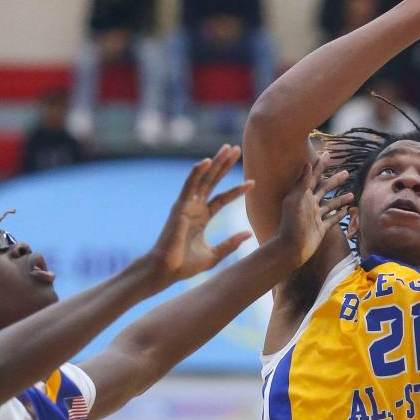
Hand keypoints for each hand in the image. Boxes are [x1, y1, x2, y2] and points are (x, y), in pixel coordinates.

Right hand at [149, 145, 253, 283]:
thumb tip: (249, 233)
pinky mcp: (179, 206)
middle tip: (236, 149)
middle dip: (225, 165)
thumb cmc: (185, 265)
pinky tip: (207, 161)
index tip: (252, 182)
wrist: (166, 270)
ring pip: (203, 179)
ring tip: (228, 149)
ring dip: (216, 163)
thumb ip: (231, 243)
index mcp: (202, 218)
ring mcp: (186, 205)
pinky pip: (189, 186)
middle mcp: (194, 208)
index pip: (222, 198)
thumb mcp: (214, 254)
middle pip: (213, 181)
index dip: (237, 190)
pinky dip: (197, 172)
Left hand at [274, 156, 352, 267]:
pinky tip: (347, 211)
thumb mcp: (295, 201)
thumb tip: (307, 164)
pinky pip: (332, 220)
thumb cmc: (291, 224)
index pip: (313, 176)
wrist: (290, 248)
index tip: (328, 154)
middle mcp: (310, 204)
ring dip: (341, 198)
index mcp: (303, 196)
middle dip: (335, 181)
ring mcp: (315, 217)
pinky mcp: (320, 229)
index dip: (320, 165)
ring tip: (352, 194)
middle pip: (325, 189)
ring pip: (331, 204)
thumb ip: (302, 183)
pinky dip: (339, 215)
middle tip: (347, 172)